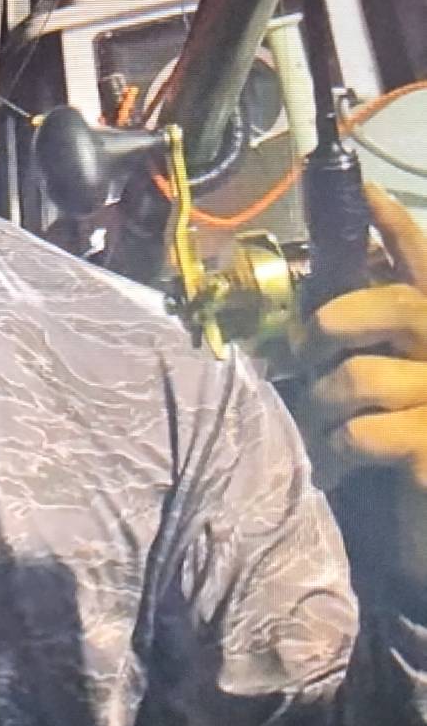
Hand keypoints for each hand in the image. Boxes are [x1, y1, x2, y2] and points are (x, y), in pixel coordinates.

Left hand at [295, 184, 426, 590]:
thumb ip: (371, 337)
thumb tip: (328, 289)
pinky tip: (343, 462)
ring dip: (328, 400)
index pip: (425, 263)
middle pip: (397, 304)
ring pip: (362, 375)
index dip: (395, 227)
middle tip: (311, 348)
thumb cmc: (408, 449)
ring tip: (329, 424)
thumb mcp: (389, 384)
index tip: (363, 190)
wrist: (426, 535)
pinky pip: (363, 433)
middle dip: (337, 320)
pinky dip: (338, 447)